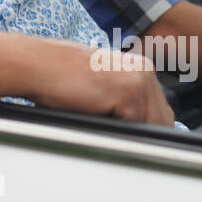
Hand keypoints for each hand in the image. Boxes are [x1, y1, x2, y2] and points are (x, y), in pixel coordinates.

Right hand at [31, 40, 175, 125]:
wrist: (39, 65)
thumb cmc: (62, 77)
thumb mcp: (103, 85)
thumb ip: (127, 100)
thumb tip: (143, 127)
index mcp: (141, 66)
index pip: (161, 109)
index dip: (149, 126)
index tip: (133, 135)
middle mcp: (144, 69)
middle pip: (162, 119)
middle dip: (142, 133)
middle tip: (116, 134)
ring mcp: (138, 79)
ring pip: (150, 125)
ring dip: (129, 132)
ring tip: (102, 123)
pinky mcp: (127, 92)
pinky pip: (134, 126)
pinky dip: (118, 130)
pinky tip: (98, 117)